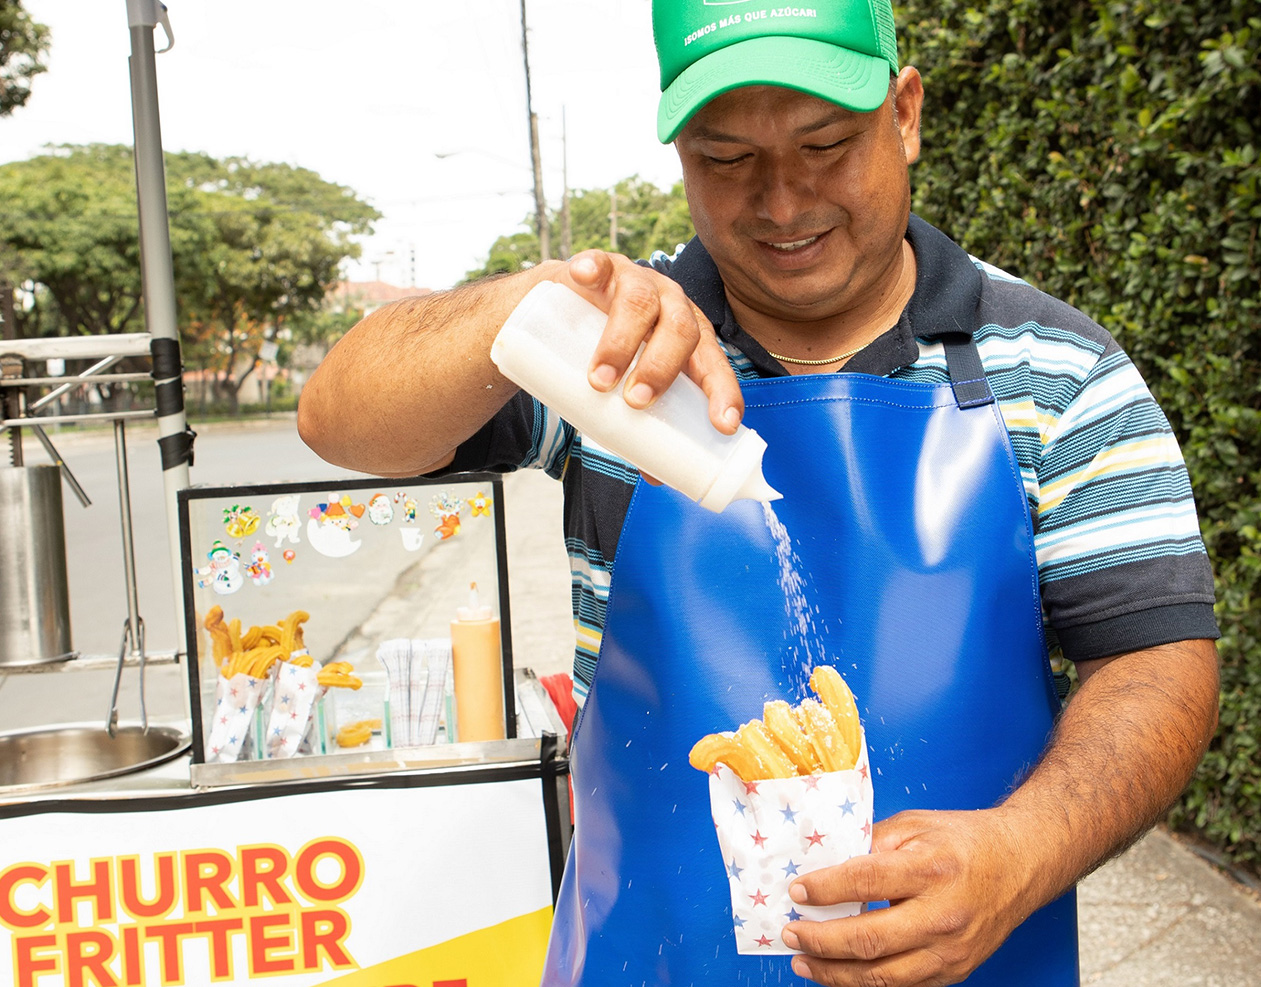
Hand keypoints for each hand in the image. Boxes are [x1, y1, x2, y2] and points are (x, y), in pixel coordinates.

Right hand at [555, 249, 743, 434]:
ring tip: (599, 379)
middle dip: (661, 368)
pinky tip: (584, 276)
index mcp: (688, 337)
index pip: (713, 364)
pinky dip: (592, 268)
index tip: (723, 424)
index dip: (723, 392)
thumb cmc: (609, 356)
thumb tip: (658, 476)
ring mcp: (636, 281)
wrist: (564, 314)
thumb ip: (643, 423)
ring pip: (641, 301)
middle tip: (636, 401)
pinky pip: (599, 262)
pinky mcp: (600, 267)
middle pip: (681, 330)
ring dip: (622, 342)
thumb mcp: (629, 388)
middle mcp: (670, 305)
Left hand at [782, 808, 1034, 986]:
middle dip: (820, 940)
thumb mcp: (915, 825)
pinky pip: (902, 985)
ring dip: (835, 973)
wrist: (1021, 863)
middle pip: (869, 938)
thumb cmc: (964, 840)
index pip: (865, 881)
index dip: (825, 889)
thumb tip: (823, 862)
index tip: (797, 890)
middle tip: (790, 932)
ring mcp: (951, 950)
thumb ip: (871, 843)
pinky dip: (865, 983)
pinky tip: (839, 973)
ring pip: (883, 976)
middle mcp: (944, 914)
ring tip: (803, 960)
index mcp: (932, 868)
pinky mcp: (955, 971)